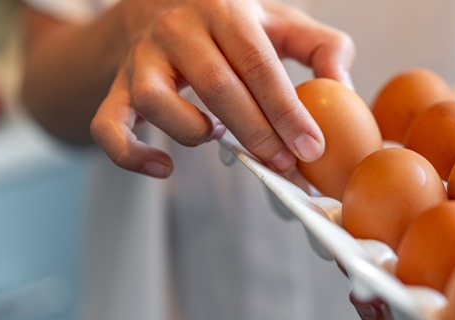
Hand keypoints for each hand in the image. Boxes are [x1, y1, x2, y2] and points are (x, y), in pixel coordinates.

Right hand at [90, 0, 354, 177]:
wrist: (159, 2)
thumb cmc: (232, 22)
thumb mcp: (281, 21)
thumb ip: (323, 47)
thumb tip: (346, 88)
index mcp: (225, 10)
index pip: (258, 63)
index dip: (286, 109)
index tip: (311, 147)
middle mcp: (178, 28)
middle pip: (217, 87)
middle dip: (256, 134)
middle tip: (284, 165)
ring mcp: (142, 57)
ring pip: (158, 102)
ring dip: (192, 132)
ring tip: (218, 137)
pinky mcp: (118, 86)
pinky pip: (109, 126)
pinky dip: (130, 154)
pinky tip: (163, 168)